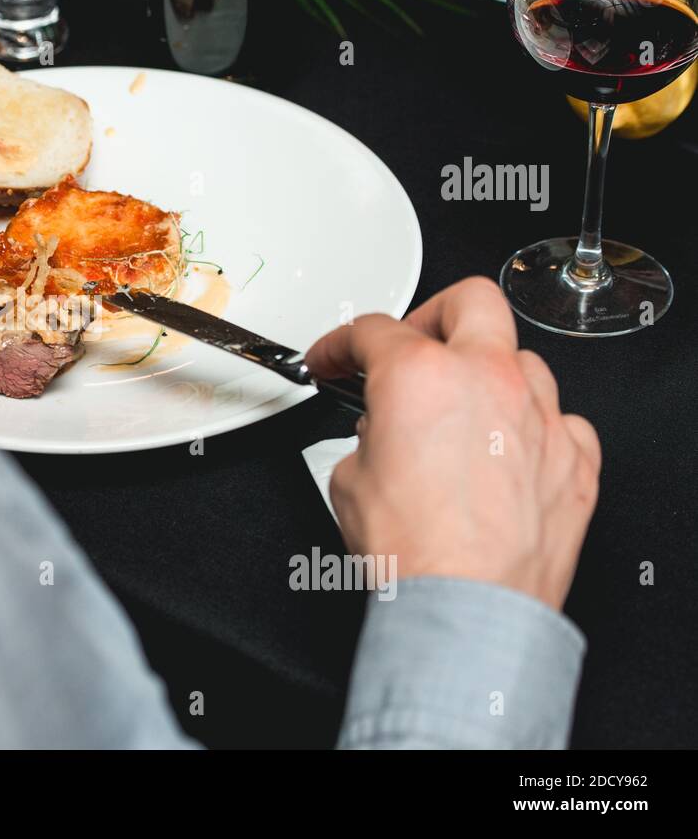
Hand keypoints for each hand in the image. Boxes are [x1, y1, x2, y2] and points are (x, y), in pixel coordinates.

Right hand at [305, 277, 600, 609]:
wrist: (467, 608)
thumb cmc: (414, 551)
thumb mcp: (348, 480)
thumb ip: (366, 437)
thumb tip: (380, 437)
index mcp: (420, 376)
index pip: (372, 330)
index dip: (341, 343)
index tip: (334, 359)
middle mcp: (488, 381)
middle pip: (469, 302)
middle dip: (432, 316)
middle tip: (410, 347)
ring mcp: (540, 416)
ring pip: (522, 359)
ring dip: (488, 373)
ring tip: (462, 407)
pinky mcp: (575, 459)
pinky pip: (561, 419)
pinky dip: (532, 427)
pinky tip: (508, 451)